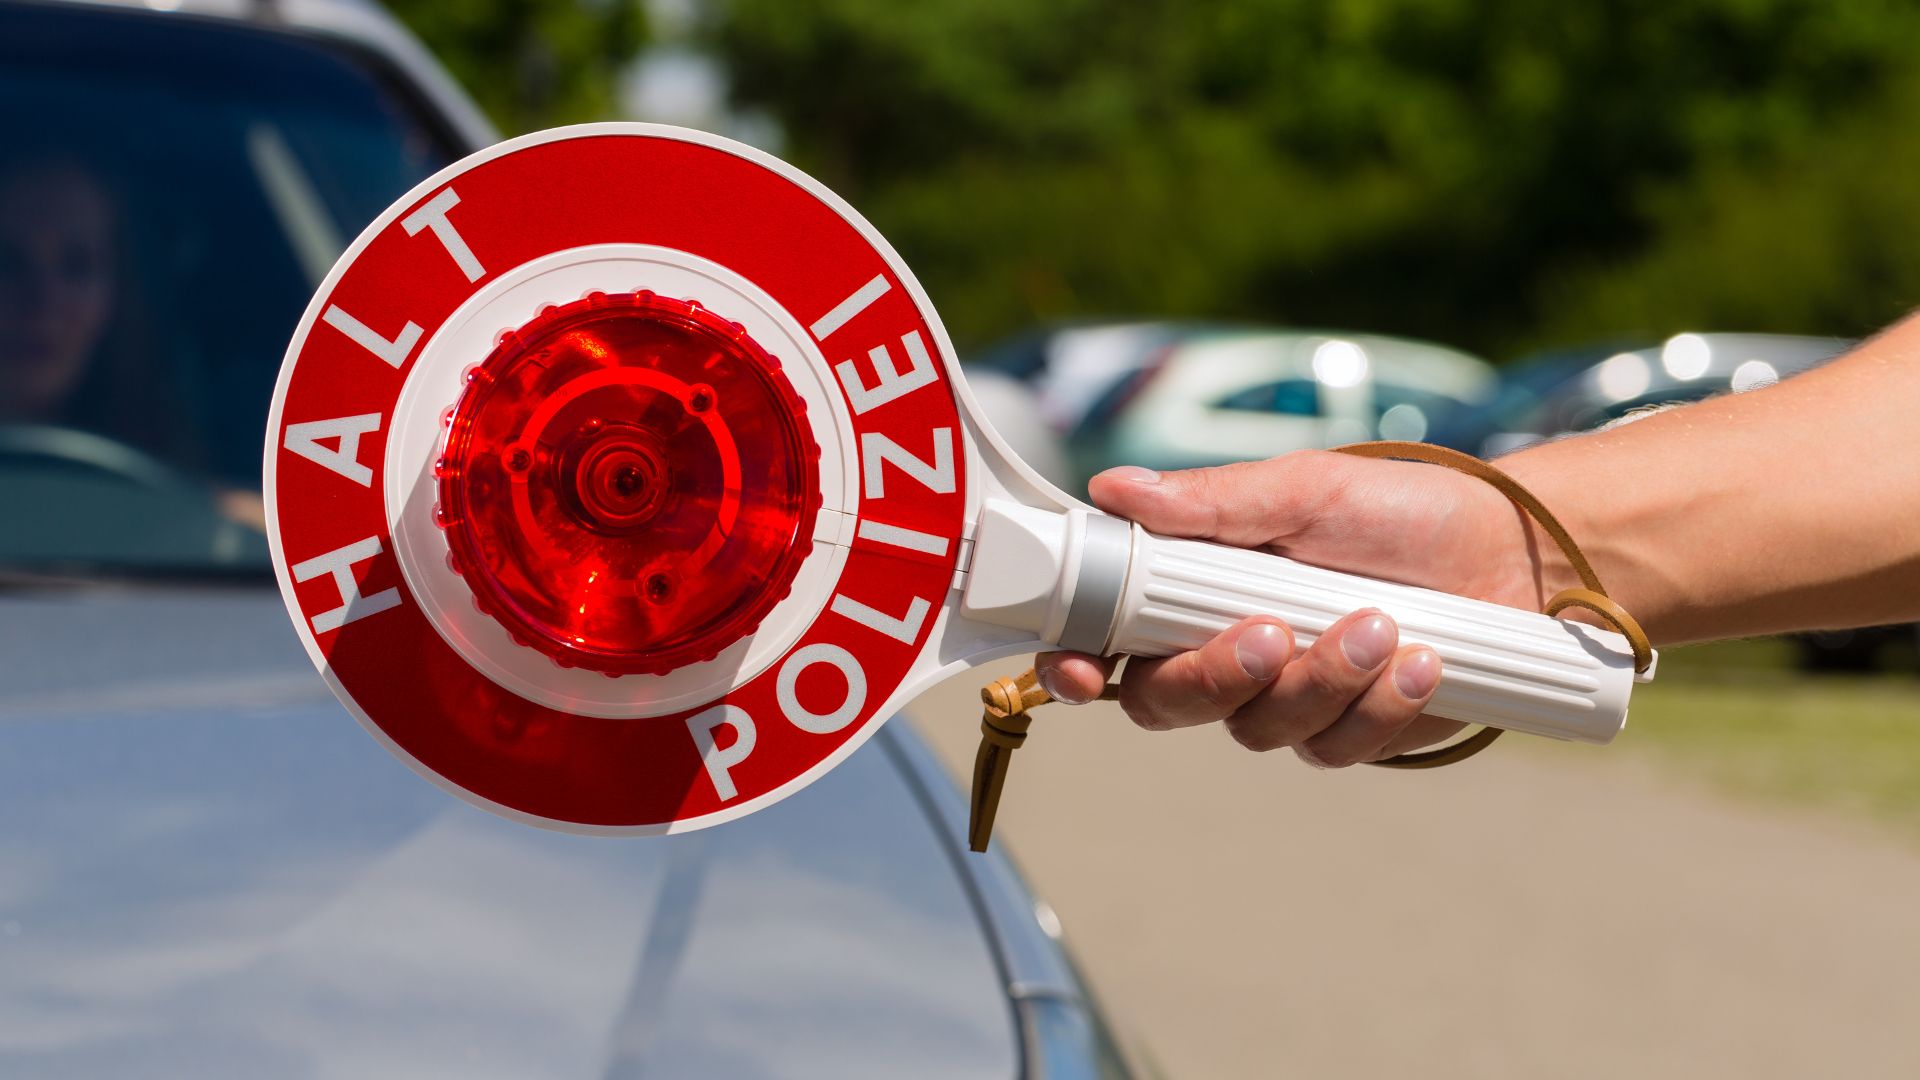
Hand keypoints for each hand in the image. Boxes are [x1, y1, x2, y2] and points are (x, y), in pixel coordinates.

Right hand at [1036, 451, 1554, 765]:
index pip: (1107, 639)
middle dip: (1216, 676)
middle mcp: (1224, 651)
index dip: (1077, 665)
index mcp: (1192, 588)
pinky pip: (1334, 747)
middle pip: (1165, 704)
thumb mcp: (1304, 488)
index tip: (1084, 669)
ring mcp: (1285, 699)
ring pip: (1258, 730)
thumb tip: (1114, 489)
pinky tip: (1421, 661)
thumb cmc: (1401, 510)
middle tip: (1272, 634)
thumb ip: (1210, 502)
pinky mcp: (1348, 732)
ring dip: (1322, 680)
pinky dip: (1377, 706)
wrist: (1513, 553)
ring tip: (1382, 623)